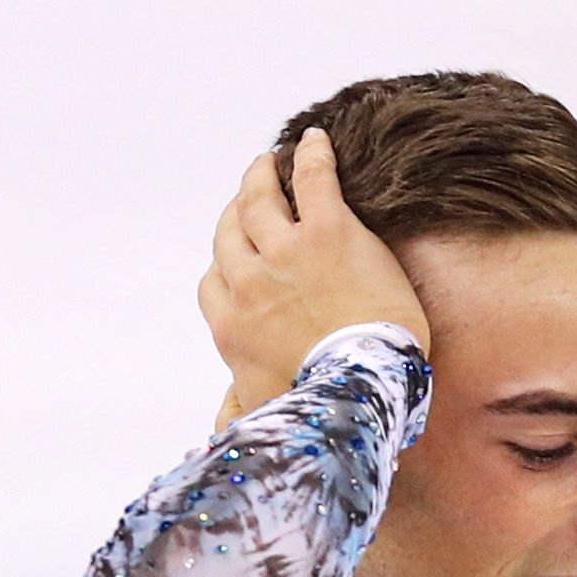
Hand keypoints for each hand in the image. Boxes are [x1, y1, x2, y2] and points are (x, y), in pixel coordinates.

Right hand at [197, 127, 428, 422]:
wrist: (362, 389)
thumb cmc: (317, 410)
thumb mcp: (265, 415)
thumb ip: (238, 413)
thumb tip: (216, 435)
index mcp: (231, 325)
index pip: (214, 282)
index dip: (225, 265)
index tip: (236, 258)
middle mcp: (249, 282)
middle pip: (231, 233)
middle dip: (236, 212)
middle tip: (250, 195)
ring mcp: (287, 252)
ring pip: (261, 199)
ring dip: (262, 176)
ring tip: (270, 161)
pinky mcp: (329, 232)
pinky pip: (313, 180)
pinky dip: (311, 156)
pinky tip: (315, 142)